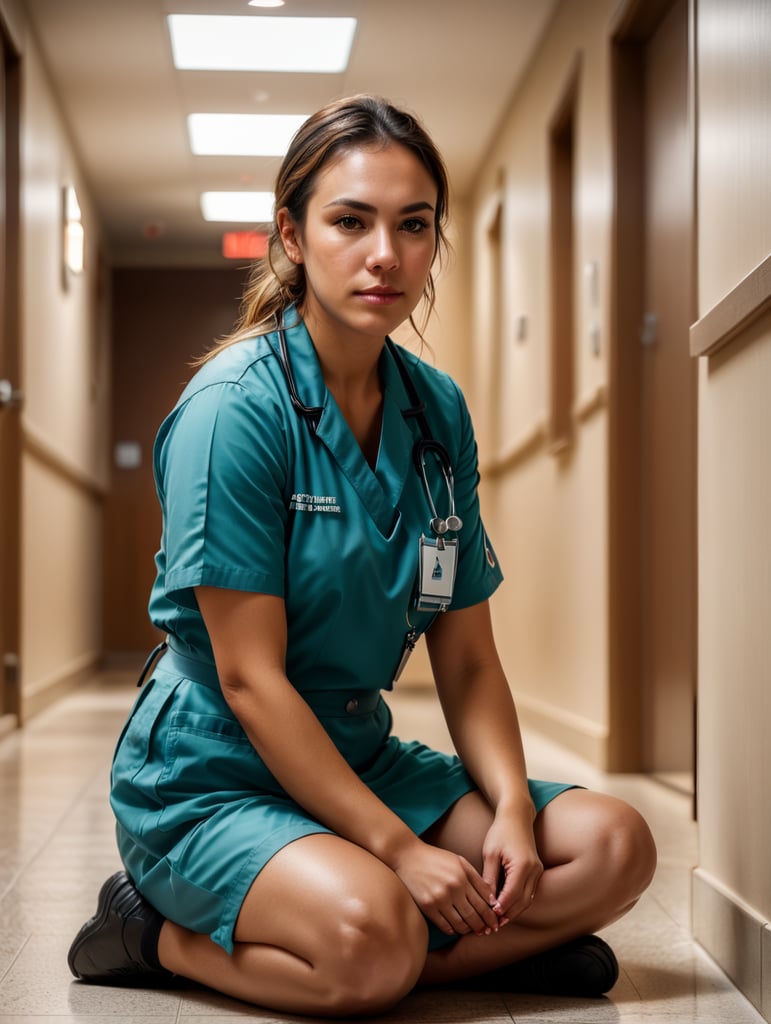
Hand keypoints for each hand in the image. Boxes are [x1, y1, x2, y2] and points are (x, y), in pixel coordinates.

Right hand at [391, 839, 501, 936]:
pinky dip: (453, 930)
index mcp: (463, 876)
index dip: (492, 915)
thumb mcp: (459, 861)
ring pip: (461, 924)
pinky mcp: (428, 907)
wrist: (408, 856)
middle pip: (475, 915)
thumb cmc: (436, 858)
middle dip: (484, 926)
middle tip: (488, 931)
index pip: (484, 902)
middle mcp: (453, 889)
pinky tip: (457, 928)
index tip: (495, 922)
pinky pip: (445, 926)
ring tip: (473, 930)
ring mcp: (440, 899)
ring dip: (469, 930)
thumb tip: (491, 900)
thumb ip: (476, 879)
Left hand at [481, 809, 543, 923]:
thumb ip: (489, 878)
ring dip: (513, 912)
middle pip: (522, 901)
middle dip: (507, 915)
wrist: (517, 816)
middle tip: (491, 926)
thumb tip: (486, 901)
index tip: (488, 919)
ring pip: (527, 900)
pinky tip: (505, 908)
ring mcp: (538, 871)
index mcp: (522, 865)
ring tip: (497, 921)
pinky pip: (529, 892)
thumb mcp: (490, 854)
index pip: (512, 894)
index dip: (500, 908)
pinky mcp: (537, 871)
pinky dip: (518, 902)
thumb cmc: (500, 832)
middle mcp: (534, 870)